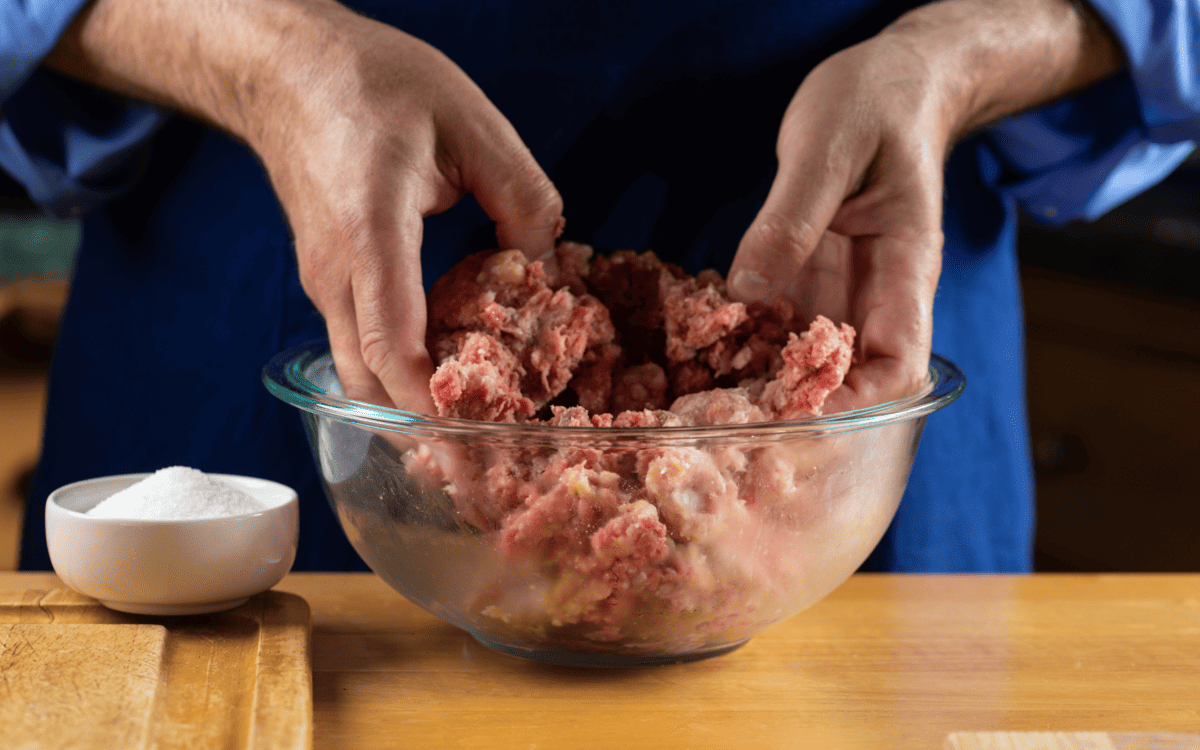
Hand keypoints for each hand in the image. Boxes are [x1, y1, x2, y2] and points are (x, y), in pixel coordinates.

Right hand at [253, 10, 563, 411]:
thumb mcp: (470, 122)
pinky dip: (399, 370)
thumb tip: (548, 264)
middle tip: (483, 458)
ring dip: (410, 404)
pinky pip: (358, 343)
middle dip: (423, 429)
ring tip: (473, 423)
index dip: (432, 407)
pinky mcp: (327, 277)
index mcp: (370, 234)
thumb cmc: (372, 82)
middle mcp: (335, 272)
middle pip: (368, 383)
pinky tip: (447, 367)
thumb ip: (522, 195)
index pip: (391, 348)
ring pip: (358, 372)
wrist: (286, 68)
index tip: (479, 439)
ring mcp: (322, 279)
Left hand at [728, 36, 945, 412]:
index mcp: (904, 271)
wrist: (889, 82)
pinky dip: (743, 340)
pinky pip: (776, 323)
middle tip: (728, 422)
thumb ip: (788, 221)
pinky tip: (701, 347)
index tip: (797, 417)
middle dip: (797, 408)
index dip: (855, 405)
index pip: (898, 367)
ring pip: (806, 360)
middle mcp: (874, 295)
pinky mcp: (806, 277)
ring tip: (703, 401)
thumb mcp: (827, 149)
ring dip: (761, 382)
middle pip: (849, 380)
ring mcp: (839, 289)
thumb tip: (748, 293)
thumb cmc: (875, 105)